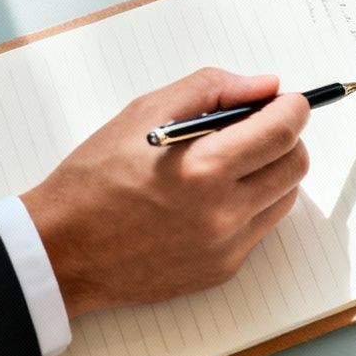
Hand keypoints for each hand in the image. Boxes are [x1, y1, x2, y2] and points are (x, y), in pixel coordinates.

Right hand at [20, 68, 311, 317]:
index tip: (285, 101)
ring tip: (231, 162)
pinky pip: (260, 227)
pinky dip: (250, 204)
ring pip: (285, 197)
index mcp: (204, 170)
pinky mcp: (222, 269)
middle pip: (295, 164)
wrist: (60, 252)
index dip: (292, 108)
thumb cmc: (94, 178)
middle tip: (258, 127)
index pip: (284, 131)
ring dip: (271, 171)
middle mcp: (222, 214)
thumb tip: (266, 86)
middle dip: (286, 137)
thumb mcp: (143, 113)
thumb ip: (212, 89)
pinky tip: (212, 197)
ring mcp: (226, 247)